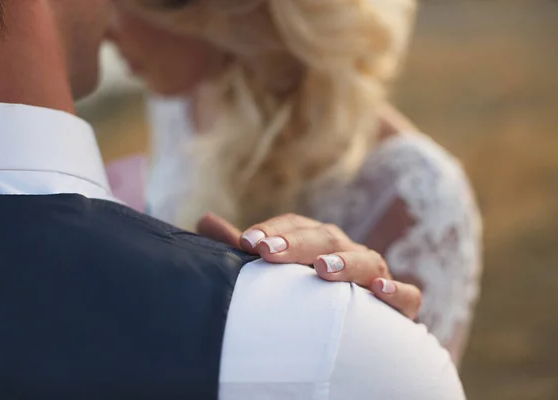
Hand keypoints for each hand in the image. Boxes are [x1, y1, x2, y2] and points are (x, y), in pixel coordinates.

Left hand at [197, 213, 420, 319]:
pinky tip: (379, 291)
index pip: (297, 225)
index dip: (274, 230)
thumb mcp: (271, 274)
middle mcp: (347, 254)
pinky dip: (398, 292)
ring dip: (345, 262)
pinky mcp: (399, 309)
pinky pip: (408, 296)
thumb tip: (204, 220)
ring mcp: (376, 277)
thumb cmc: (303, 299)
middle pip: (328, 237)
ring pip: (368, 260)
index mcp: (317, 243)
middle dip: (298, 243)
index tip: (246, 242)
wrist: (349, 338)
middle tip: (267, 252)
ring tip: (320, 270)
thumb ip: (242, 251)